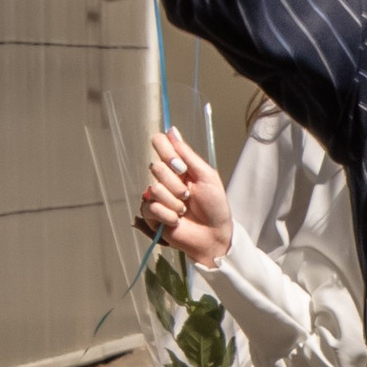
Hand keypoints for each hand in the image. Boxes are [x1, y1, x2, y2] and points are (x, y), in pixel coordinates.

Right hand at [140, 129, 233, 266]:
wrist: (215, 236)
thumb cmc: (215, 207)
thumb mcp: (207, 176)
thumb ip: (187, 155)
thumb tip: (172, 130)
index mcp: (179, 166)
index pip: (160, 144)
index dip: (167, 152)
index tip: (181, 167)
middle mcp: (166, 179)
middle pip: (156, 167)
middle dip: (176, 184)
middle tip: (189, 195)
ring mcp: (157, 197)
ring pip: (154, 189)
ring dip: (174, 202)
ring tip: (184, 210)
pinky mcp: (152, 215)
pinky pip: (151, 207)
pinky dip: (167, 215)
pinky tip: (177, 220)